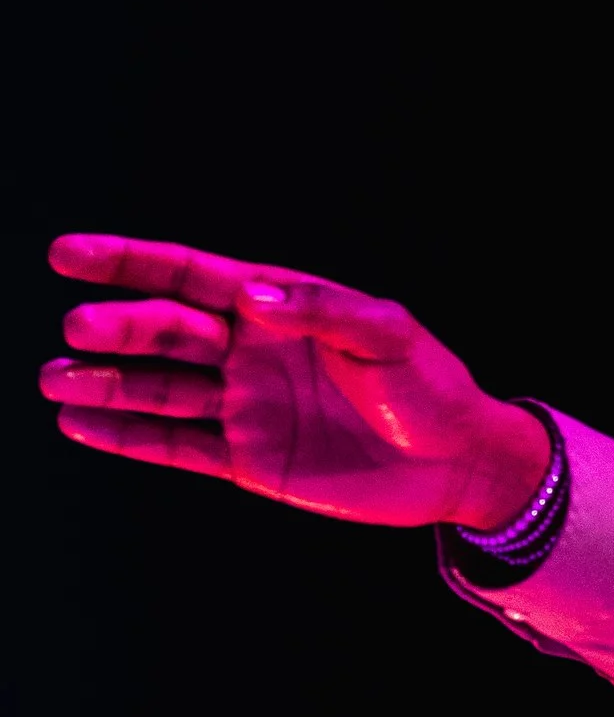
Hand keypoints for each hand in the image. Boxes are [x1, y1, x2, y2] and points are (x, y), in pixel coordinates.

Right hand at [39, 236, 549, 532]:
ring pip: (159, 389)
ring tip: (54, 380)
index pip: (188, 275)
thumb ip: (323, 311)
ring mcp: (245, 404)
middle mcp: (248, 349)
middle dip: (119, 328)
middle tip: (79, 330)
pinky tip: (81, 425)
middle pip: (166, 331)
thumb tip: (252, 296)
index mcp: (276, 305)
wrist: (456, 462)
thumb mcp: (388, 335)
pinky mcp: (249, 458)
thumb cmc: (430, 387)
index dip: (129, 263)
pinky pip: (177, 446)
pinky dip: (129, 437)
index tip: (68, 254)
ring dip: (105, 383)